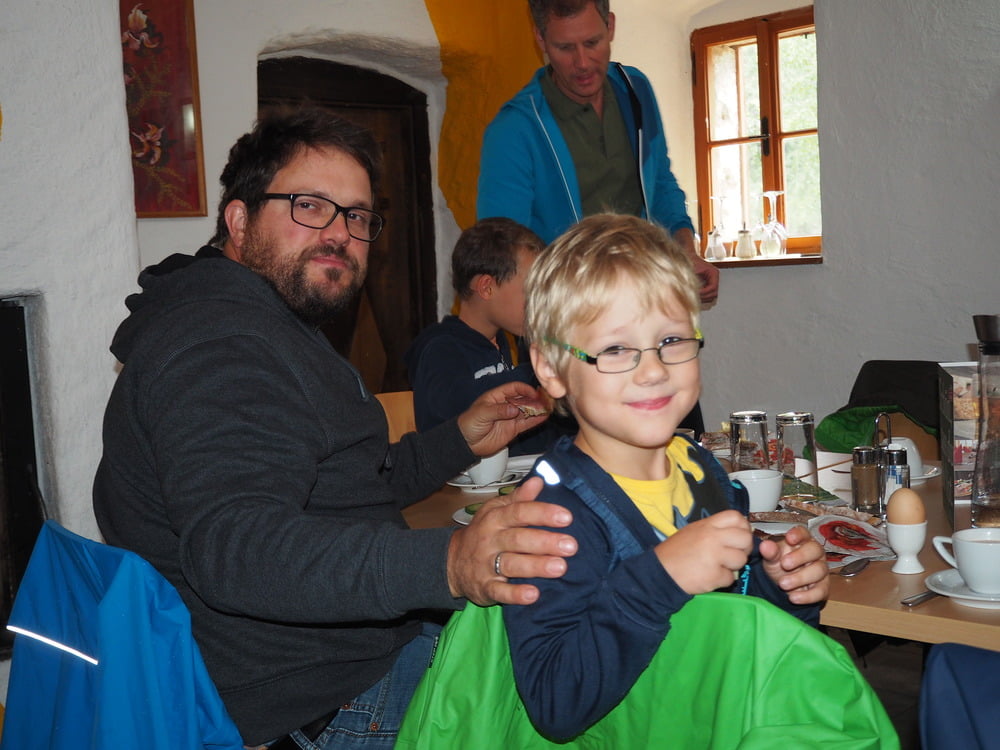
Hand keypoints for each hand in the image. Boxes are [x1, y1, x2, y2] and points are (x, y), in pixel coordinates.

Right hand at [446, 477, 576, 605]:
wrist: (451, 563)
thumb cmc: (482, 533)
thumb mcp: (495, 511)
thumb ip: (518, 499)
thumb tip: (538, 481)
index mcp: (495, 519)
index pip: (519, 512)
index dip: (542, 513)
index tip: (567, 517)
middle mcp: (491, 540)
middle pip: (518, 539)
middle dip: (545, 542)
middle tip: (571, 546)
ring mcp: (486, 565)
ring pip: (512, 564)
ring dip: (536, 566)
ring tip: (560, 567)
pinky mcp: (485, 588)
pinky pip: (500, 592)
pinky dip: (516, 595)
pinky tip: (534, 595)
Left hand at [457, 383, 548, 456]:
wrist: (466, 443)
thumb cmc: (469, 424)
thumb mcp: (481, 414)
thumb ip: (498, 411)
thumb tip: (514, 409)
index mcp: (497, 396)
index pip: (514, 388)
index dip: (525, 389)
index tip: (534, 393)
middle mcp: (506, 405)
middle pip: (524, 398)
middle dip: (535, 398)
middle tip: (546, 399)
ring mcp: (511, 417)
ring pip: (528, 410)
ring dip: (538, 409)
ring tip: (549, 407)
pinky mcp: (513, 429)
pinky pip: (527, 423)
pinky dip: (536, 420)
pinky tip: (544, 417)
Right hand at [655, 510, 752, 593]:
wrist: (660, 573)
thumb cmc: (676, 552)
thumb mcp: (693, 532)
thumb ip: (714, 530)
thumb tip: (737, 533)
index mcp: (707, 525)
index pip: (736, 517)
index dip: (742, 527)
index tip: (738, 536)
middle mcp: (712, 537)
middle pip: (745, 538)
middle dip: (743, 549)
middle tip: (733, 554)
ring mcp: (714, 556)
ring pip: (741, 560)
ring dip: (732, 566)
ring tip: (718, 566)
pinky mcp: (714, 575)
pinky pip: (730, 578)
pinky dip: (722, 580)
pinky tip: (710, 576)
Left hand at [673, 227, 719, 305]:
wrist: (688, 257)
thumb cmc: (690, 261)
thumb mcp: (693, 271)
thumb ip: (695, 281)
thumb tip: (695, 291)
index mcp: (714, 273)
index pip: (713, 287)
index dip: (705, 292)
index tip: (697, 293)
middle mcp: (714, 278)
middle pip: (714, 293)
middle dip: (705, 296)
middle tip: (695, 297)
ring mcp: (712, 282)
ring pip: (712, 295)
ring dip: (704, 298)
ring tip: (695, 296)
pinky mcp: (707, 284)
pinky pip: (708, 294)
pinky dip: (702, 296)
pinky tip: (695, 294)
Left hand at [758, 524, 829, 604]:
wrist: (782, 586)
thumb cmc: (779, 565)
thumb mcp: (771, 559)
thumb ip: (770, 552)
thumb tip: (765, 546)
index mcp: (802, 541)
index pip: (804, 533)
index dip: (799, 534)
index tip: (789, 538)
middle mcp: (815, 553)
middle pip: (815, 550)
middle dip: (800, 557)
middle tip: (784, 564)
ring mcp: (821, 569)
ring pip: (819, 570)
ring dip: (800, 578)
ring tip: (783, 584)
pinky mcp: (823, 587)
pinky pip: (821, 590)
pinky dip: (807, 595)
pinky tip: (793, 597)